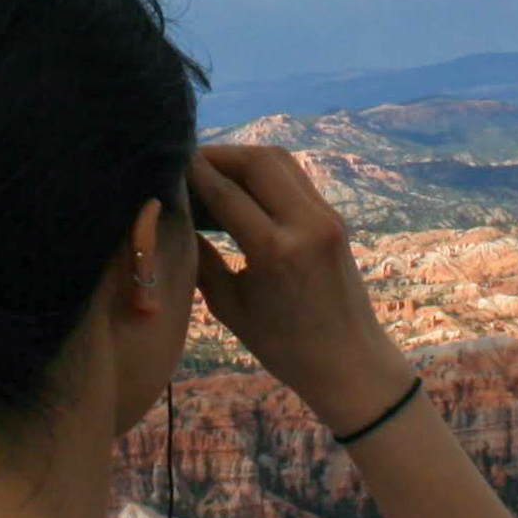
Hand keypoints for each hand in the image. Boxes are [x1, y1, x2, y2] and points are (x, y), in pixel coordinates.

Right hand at [188, 138, 417, 433]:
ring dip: (243, 158)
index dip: (194, 173)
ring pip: (280, 161)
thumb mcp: (231, 308)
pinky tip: (241, 187)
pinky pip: (295, 177)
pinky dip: (265, 172)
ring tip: (212, 172)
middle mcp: (306, 223)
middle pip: (257, 161)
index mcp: (276, 250)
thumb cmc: (284, 346)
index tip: (167, 163)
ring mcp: (326, 215)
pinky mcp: (335, 216)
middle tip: (187, 164)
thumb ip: (201, 260)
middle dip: (219, 155)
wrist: (350, 362)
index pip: (227, 193)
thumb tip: (174, 220)